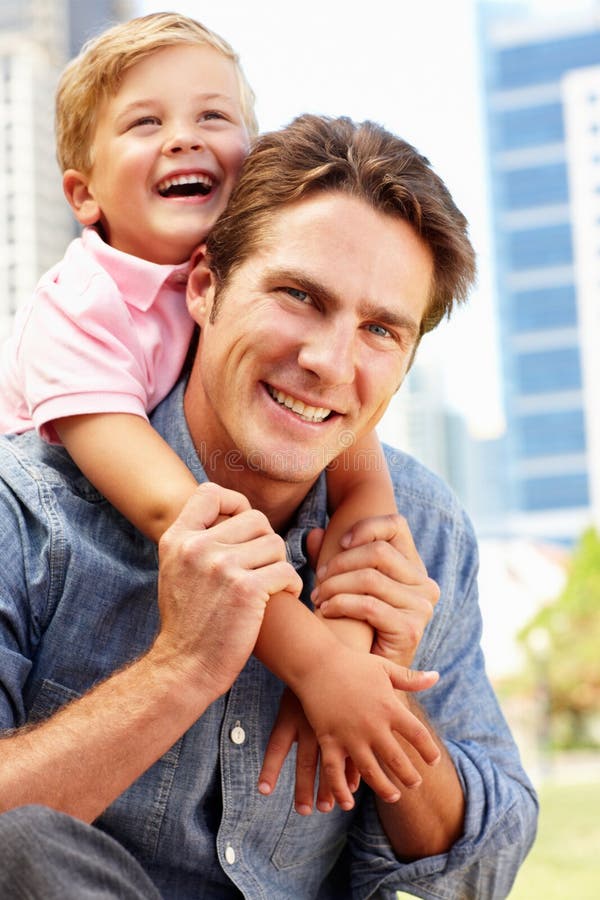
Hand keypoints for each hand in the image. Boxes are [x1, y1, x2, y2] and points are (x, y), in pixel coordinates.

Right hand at [153, 482, 302, 701]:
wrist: (184, 668)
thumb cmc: (189, 623)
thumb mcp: (177, 571)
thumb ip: (197, 540)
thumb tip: (232, 512)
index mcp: (178, 539)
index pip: (211, 493)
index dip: (236, 504)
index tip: (244, 529)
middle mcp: (197, 547)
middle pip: (256, 520)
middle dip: (266, 544)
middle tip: (263, 570)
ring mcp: (221, 566)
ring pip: (276, 545)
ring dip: (280, 566)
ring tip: (270, 587)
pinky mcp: (245, 589)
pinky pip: (287, 571)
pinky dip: (291, 586)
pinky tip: (282, 599)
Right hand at [260, 646, 439, 810]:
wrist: (316, 662)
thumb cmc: (352, 663)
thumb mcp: (384, 667)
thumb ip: (410, 678)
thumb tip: (437, 676)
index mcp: (389, 707)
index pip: (418, 735)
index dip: (429, 751)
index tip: (433, 761)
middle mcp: (373, 725)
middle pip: (397, 760)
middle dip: (409, 776)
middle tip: (415, 785)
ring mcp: (350, 735)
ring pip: (371, 772)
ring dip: (383, 788)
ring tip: (393, 796)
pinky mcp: (329, 740)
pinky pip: (336, 772)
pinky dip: (342, 789)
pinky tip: (348, 802)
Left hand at [309, 515, 439, 667]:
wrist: (365, 675)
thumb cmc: (351, 624)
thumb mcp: (342, 583)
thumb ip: (330, 557)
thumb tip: (315, 533)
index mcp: (414, 567)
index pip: (396, 525)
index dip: (366, 527)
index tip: (341, 542)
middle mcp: (425, 584)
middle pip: (378, 552)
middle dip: (340, 563)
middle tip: (319, 579)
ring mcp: (422, 607)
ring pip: (370, 578)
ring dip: (335, 586)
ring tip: (318, 597)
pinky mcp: (410, 629)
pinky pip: (368, 605)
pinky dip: (341, 604)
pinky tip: (325, 610)